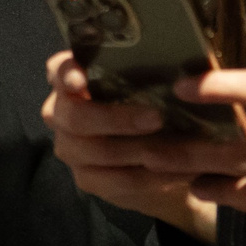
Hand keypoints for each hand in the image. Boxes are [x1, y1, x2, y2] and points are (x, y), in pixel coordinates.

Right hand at [41, 53, 220, 241]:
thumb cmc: (153, 104)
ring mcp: (70, 148)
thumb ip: (152, 70)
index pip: (57, 70)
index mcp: (70, 78)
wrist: (158, 155)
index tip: (81, 81)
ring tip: (178, 148)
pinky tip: (178, 171)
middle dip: (116, 118)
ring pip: (97, 151)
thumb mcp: (152, 83)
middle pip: (74, 116)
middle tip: (157, 118)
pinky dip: (151, 177)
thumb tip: (188, 65)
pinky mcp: (87, 180)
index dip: (67, 74)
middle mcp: (60, 113)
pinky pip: (117, 180)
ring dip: (140, 150)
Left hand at [43, 63, 245, 245]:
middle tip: (148, 141)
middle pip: (240, 153)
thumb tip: (238, 92)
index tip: (183, 84)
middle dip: (190, 150)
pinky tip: (204, 191)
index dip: (221, 87)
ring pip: (244, 191)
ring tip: (163, 170)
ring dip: (202, 180)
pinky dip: (231, 201)